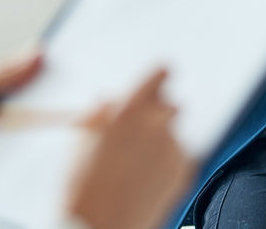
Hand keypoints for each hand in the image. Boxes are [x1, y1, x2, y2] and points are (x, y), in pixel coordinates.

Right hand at [65, 68, 194, 228]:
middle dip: (159, 112)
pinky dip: (168, 163)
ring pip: (174, 133)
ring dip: (161, 140)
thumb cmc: (83, 190)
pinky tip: (146, 178)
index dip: (159, 76)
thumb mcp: (80, 141)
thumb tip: (107, 102)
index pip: (160, 74)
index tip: (162, 76)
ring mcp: (174, 148)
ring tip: (136, 165)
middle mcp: (157, 124)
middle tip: (139, 132)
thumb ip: (99, 114)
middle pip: (171, 103)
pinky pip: (180, 157)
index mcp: (129, 110)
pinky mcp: (185, 171)